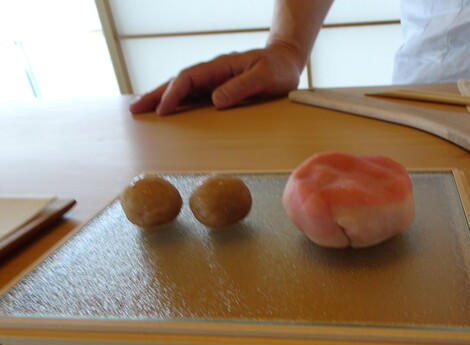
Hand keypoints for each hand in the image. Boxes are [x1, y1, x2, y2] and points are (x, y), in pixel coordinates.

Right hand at [129, 42, 303, 114]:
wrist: (287, 61)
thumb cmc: (279, 69)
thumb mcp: (265, 76)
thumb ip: (242, 86)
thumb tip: (216, 99)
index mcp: (221, 66)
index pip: (189, 78)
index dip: (174, 94)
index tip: (162, 110)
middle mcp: (213, 72)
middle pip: (178, 81)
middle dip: (156, 95)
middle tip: (135, 110)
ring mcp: (214, 80)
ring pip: (182, 88)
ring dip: (162, 98)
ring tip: (143, 110)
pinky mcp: (218, 88)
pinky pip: (193, 94)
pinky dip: (177, 101)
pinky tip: (168, 110)